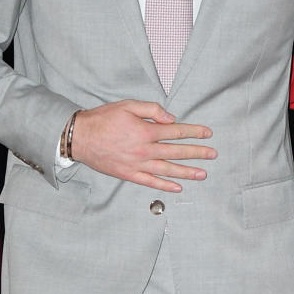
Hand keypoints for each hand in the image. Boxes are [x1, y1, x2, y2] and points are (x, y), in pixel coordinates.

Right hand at [69, 100, 215, 189]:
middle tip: (213, 155)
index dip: (194, 132)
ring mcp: (138, 164)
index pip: (177, 131)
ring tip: (203, 174)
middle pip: (177, 152)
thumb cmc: (103, 119)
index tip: (207, 134)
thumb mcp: (128, 105)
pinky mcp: (129, 174)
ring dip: (187, 172)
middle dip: (197, 153)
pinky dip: (165, 185)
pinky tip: (178, 187)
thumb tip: (171, 118)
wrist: (81, 137)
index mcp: (146, 131)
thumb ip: (152, 110)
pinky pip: (151, 182)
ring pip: (168, 170)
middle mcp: (145, 150)